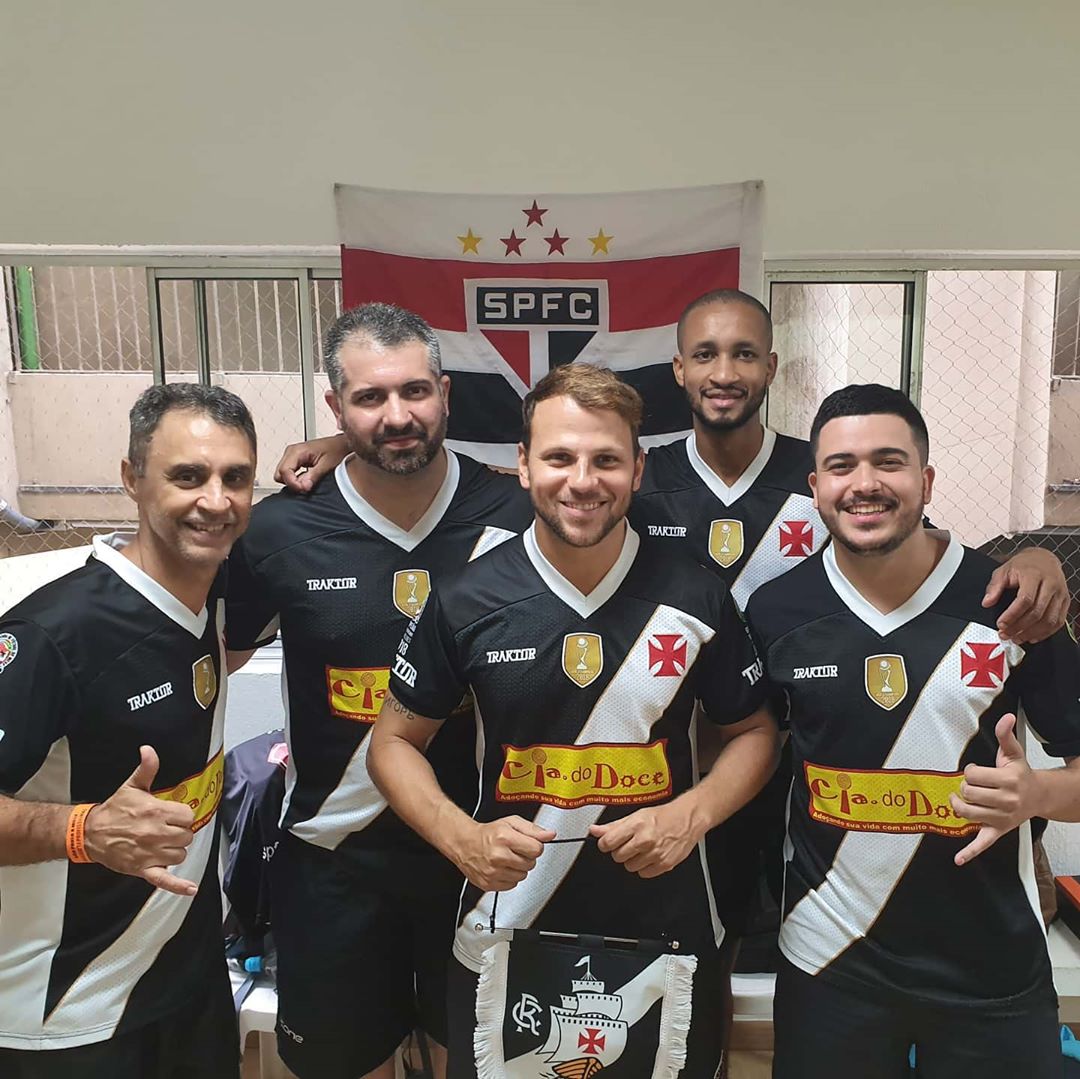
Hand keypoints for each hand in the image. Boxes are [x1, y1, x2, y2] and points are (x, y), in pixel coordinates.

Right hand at [83, 746, 197, 895]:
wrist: (91, 833)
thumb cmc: (115, 809)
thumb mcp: (132, 786)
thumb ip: (147, 768)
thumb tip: (149, 749)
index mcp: (157, 812)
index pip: (188, 816)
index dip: (183, 816)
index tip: (174, 816)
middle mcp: (156, 834)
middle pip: (187, 836)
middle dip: (180, 832)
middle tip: (167, 829)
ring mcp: (151, 854)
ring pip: (180, 855)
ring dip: (175, 851)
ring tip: (162, 844)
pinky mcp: (143, 870)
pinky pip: (165, 881)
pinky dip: (179, 886)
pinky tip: (192, 889)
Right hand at [273, 434, 348, 491]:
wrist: (343, 444)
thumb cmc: (337, 449)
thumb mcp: (327, 464)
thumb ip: (313, 476)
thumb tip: (303, 486)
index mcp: (297, 450)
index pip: (284, 471)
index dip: (292, 483)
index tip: (303, 489)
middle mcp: (292, 452)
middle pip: (279, 474)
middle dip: (291, 484)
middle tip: (306, 487)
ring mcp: (293, 456)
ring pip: (282, 475)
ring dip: (293, 482)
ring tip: (308, 484)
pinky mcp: (296, 461)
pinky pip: (289, 474)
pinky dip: (295, 480)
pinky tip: (307, 481)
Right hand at [449, 815, 554, 890]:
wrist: (465, 844)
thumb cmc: (488, 833)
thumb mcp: (511, 823)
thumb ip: (533, 829)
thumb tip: (550, 835)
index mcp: (505, 838)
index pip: (536, 849)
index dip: (535, 846)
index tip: (528, 844)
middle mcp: (498, 856)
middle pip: (530, 864)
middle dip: (526, 857)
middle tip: (515, 850)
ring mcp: (493, 872)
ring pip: (522, 876)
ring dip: (518, 868)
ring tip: (507, 859)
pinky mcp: (489, 884)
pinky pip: (512, 885)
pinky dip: (510, 877)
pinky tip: (502, 868)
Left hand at [590, 800, 703, 877]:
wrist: (687, 819)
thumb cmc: (663, 816)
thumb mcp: (636, 815)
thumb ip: (613, 825)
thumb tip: (594, 830)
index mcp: (636, 825)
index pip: (608, 842)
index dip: (605, 844)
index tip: (608, 843)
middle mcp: (645, 840)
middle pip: (617, 856)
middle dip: (620, 850)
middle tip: (630, 843)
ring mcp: (655, 854)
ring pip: (629, 867)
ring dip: (633, 859)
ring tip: (642, 848)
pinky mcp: (664, 865)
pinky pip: (644, 874)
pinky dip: (645, 867)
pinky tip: (650, 855)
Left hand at [951, 715, 1038, 865]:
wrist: (1040, 797)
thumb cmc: (1021, 774)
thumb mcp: (1014, 753)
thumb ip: (1005, 735)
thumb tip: (1006, 717)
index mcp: (1008, 781)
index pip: (973, 775)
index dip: (970, 771)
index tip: (977, 772)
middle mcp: (1006, 801)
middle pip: (968, 793)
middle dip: (964, 787)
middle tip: (972, 785)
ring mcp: (1001, 818)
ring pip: (967, 814)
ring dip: (958, 806)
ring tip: (960, 799)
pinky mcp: (998, 831)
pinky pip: (983, 843)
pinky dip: (969, 852)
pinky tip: (958, 859)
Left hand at [984, 547, 1069, 643]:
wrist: (1044, 558)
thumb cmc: (1023, 565)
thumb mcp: (1004, 570)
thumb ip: (994, 586)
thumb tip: (986, 603)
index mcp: (1034, 575)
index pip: (1025, 599)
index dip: (1012, 615)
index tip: (1001, 624)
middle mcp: (1050, 584)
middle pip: (1037, 612)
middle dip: (1020, 627)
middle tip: (1006, 634)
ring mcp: (1060, 593)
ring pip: (1049, 620)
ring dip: (1032, 633)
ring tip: (1017, 638)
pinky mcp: (1065, 601)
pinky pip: (1059, 621)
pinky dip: (1046, 632)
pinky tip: (1033, 636)